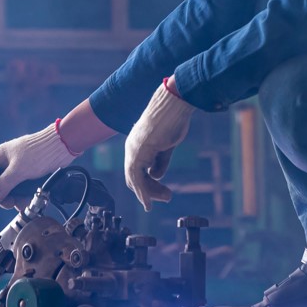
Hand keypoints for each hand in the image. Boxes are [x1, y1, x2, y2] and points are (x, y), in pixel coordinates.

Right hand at [0, 121, 76, 206]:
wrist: (63, 146)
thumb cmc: (39, 152)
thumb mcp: (18, 170)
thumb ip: (3, 184)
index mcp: (1, 156)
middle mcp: (9, 161)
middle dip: (2, 196)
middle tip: (9, 203)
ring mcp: (21, 167)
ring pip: (12, 187)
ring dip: (15, 198)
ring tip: (22, 204)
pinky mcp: (32, 173)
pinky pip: (24, 187)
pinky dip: (25, 195)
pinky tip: (29, 201)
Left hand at [124, 80, 194, 210]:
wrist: (174, 104)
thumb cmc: (172, 120)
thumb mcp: (167, 145)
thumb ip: (160, 161)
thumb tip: (154, 176)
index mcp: (137, 145)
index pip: (138, 171)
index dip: (149, 184)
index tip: (164, 191)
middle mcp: (132, 148)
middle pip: (134, 178)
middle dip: (149, 191)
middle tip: (167, 197)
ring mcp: (133, 150)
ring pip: (134, 180)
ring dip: (148, 193)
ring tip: (166, 197)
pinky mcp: (138, 152)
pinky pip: (137, 178)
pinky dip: (142, 192)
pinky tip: (148, 202)